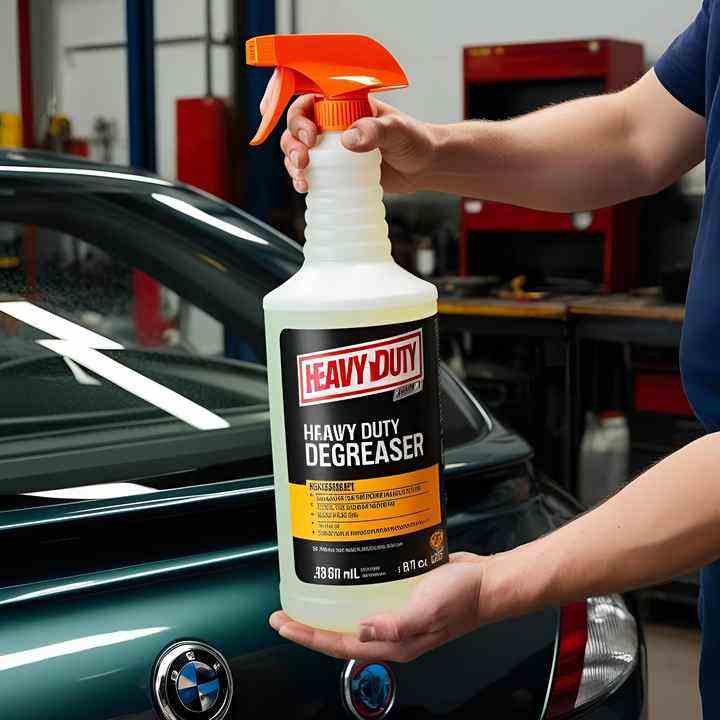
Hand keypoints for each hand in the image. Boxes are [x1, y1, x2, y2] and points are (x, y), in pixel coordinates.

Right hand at [261, 72, 436, 194]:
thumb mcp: (397, 131)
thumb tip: (348, 140)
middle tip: (303, 160)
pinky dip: (302, 178)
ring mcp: (332, 149)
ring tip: (303, 178)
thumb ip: (375, 130)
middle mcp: (333, 124)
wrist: (424, 167)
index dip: (298, 116)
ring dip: (292, 163)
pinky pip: (310, 172)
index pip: (309, 102)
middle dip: (292, 143)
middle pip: (296, 128)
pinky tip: (305, 187)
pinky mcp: (335, 171)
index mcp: (344, 105)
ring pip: (298, 150)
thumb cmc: (414, 140)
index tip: (308, 135)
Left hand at [269, 552, 493, 661]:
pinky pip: (368, 595)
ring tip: (307, 592)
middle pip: (339, 631)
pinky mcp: (401, 594)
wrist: (486, 583)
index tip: (283, 624)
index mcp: (393, 642)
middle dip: (309, 623)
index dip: (308, 635)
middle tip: (283, 610)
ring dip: (327, 605)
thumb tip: (359, 630)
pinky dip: (351, 588)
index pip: (338, 643)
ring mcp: (394, 613)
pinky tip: (343, 573)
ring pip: (351, 613)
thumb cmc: (462, 600)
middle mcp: (390, 630)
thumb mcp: (427, 611)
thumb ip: (394, 624)